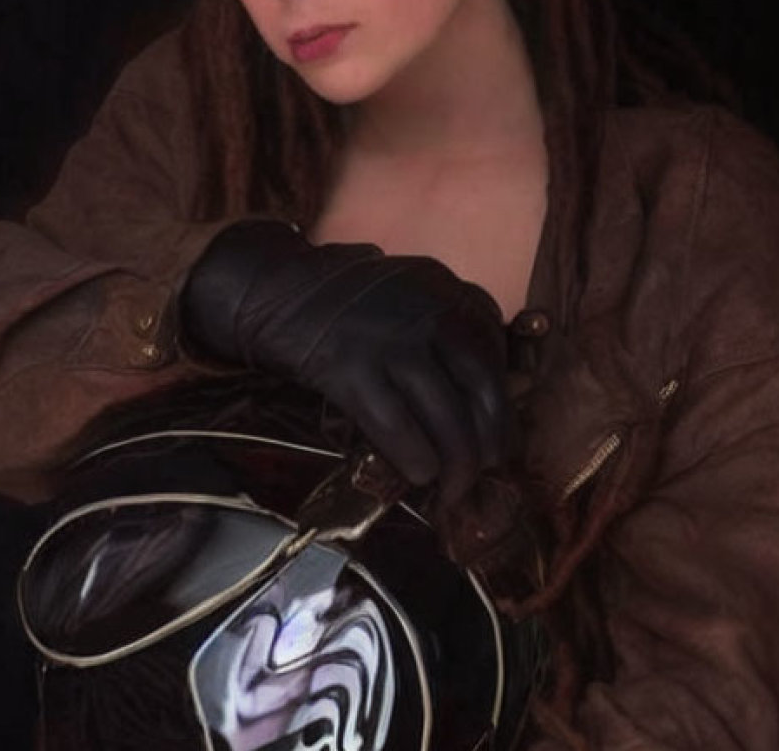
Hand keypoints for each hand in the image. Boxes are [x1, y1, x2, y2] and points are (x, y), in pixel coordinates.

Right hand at [179, 219, 512, 507]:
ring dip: (455, 463)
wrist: (278, 292)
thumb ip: (450, 329)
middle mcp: (428, 312)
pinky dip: (415, 457)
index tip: (497, 441)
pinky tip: (418, 473)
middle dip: (486, 443)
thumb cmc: (351, 305)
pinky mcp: (349, 369)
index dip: (500, 409)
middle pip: (479, 390)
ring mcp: (389, 340)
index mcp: (448, 292)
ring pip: (445, 414)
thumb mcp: (413, 292)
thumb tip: (488, 398)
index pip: (493, 359)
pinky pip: (396, 425)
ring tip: (451, 487)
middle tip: (481, 473)